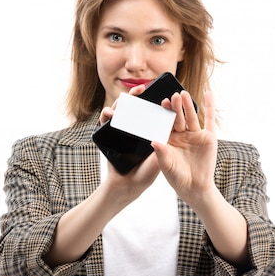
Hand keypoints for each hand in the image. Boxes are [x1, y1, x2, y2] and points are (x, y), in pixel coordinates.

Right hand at [98, 84, 159, 202]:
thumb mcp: (160, 158)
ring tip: (123, 101)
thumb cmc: (146, 174)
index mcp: (150, 132)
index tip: (160, 94)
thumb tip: (168, 125)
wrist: (127, 186)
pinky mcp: (110, 135)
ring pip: (122, 111)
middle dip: (137, 96)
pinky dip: (105, 116)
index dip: (157, 101)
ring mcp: (123, 130)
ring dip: (121, 103)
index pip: (154, 112)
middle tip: (141, 89)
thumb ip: (164, 145)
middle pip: (137, 107)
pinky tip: (108, 114)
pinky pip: (106, 122)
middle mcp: (137, 128)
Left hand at [152, 90, 217, 204]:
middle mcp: (181, 134)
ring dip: (188, 105)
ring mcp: (195, 134)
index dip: (164, 114)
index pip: (165, 123)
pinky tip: (208, 94)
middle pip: (178, 117)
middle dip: (175, 108)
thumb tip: (154, 142)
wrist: (195, 187)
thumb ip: (161, 154)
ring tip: (183, 94)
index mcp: (169, 139)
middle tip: (172, 97)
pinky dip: (209, 106)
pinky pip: (209, 119)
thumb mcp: (167, 166)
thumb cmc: (177, 178)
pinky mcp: (208, 137)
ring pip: (191, 116)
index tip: (161, 104)